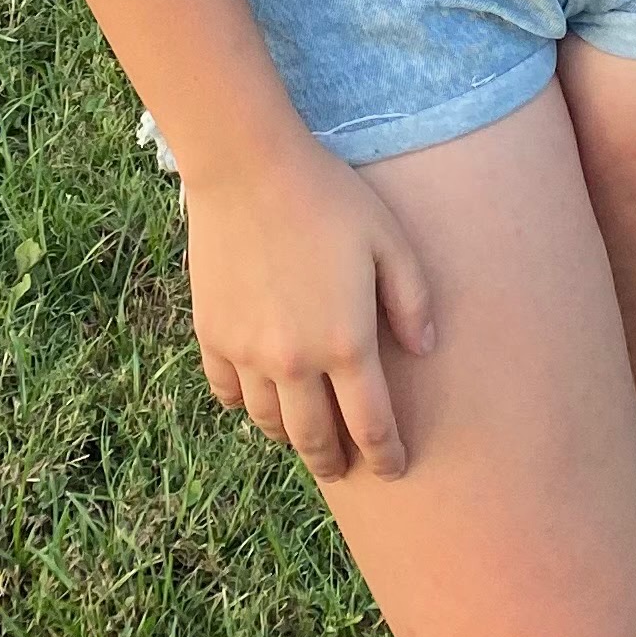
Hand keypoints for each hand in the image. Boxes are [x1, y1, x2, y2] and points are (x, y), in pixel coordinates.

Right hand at [184, 141, 439, 478]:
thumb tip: (424, 350)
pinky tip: (258, 396)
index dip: (385, 455)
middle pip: (315, 439)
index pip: (370, 424)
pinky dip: (245, 403)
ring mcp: (247, 352)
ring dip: (290, 436)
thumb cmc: (328, 197)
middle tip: (345, 467)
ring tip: (304, 433)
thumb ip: (412, 299)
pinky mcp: (211, 335)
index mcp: (345, 342)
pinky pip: (227, 392)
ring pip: (268, 422)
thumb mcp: (388, 239)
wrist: (248, 167)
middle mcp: (293, 361)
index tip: (394, 469)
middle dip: (335, 461)